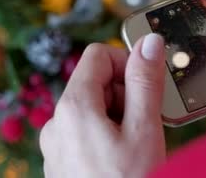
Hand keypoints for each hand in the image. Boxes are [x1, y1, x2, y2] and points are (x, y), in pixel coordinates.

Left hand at [40, 34, 166, 177]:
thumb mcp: (143, 130)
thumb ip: (145, 82)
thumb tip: (149, 43)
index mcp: (74, 107)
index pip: (97, 56)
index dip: (126, 63)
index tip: (146, 87)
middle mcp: (57, 122)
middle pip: (95, 82)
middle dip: (125, 95)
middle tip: (144, 125)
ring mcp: (56, 144)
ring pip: (92, 109)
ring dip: (118, 118)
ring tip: (134, 148)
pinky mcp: (61, 162)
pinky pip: (85, 133)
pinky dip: (106, 136)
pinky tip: (121, 161)